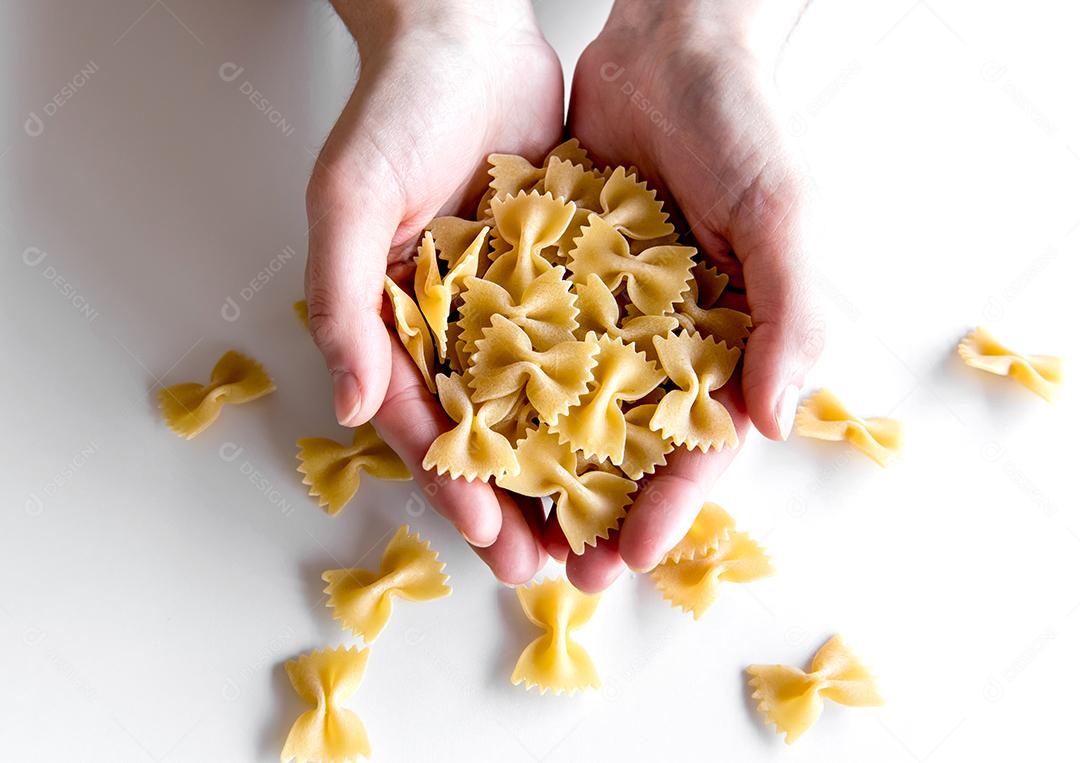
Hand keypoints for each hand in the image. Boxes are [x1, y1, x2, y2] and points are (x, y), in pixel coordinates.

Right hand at [305, 0, 563, 582]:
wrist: (464, 34)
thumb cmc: (392, 112)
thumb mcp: (350, 200)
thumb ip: (341, 303)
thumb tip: (352, 408)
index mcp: (397, 324)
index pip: (424, 423)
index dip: (452, 486)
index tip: (489, 541)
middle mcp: (455, 327)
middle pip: (487, 434)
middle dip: (514, 505)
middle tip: (549, 568)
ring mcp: (512, 307)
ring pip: (541, 408)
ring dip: (566, 472)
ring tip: (600, 531)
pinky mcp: (564, 277)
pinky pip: (587, 347)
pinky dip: (608, 396)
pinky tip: (640, 440)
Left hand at [559, 0, 822, 590]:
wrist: (666, 44)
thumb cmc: (741, 125)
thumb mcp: (779, 213)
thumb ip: (789, 313)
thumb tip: (777, 420)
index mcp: (727, 339)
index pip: (699, 443)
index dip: (669, 506)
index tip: (628, 557)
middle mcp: (663, 340)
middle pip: (625, 447)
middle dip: (595, 511)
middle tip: (556, 573)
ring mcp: (604, 314)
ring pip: (566, 413)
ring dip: (538, 472)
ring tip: (504, 527)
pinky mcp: (552, 280)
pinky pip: (523, 347)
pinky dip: (500, 392)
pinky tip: (469, 435)